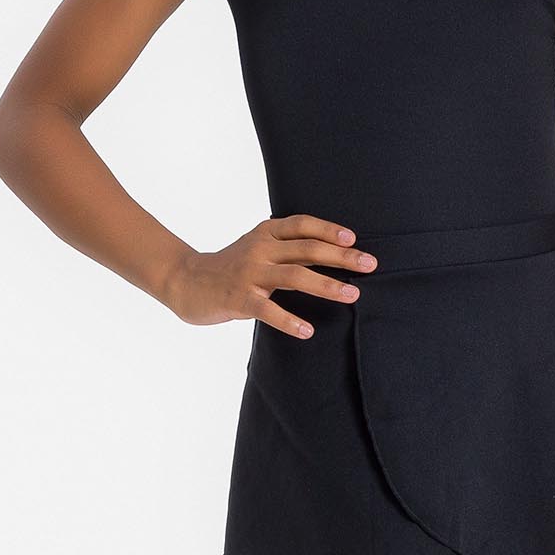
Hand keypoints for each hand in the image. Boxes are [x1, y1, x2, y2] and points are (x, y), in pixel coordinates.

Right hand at [159, 213, 377, 335]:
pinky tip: (307, 330)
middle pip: (307, 249)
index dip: (329, 229)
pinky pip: (268, 310)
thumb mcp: (256, 247)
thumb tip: (329, 251)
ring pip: (295, 276)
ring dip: (326, 285)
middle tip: (369, 265)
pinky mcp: (238, 299)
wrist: (185, 281)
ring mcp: (249, 273)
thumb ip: (284, 247)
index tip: (353, 238)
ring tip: (351, 295)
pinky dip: (289, 321)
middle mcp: (259, 249)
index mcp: (265, 233)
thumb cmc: (229, 266)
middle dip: (341, 256)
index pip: (302, 225)